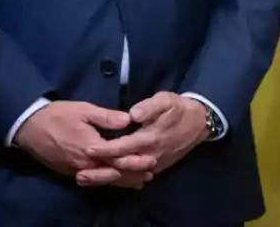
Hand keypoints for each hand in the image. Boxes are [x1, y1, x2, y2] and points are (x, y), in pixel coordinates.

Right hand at [14, 101, 153, 187]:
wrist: (29, 127)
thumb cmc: (58, 115)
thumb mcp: (84, 110)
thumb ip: (106, 117)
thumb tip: (129, 120)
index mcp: (90, 148)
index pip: (117, 159)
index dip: (135, 160)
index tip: (152, 159)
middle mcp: (85, 164)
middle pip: (112, 174)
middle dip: (132, 174)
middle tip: (151, 173)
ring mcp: (76, 170)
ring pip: (103, 179)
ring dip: (122, 180)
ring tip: (139, 180)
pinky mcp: (70, 171)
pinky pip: (93, 179)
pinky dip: (107, 181)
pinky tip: (115, 179)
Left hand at [80, 93, 208, 185]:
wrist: (199, 123)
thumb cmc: (179, 109)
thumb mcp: (166, 100)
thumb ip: (149, 107)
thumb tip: (132, 114)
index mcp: (150, 137)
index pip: (123, 146)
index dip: (105, 149)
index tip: (87, 148)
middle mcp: (150, 154)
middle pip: (122, 166)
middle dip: (101, 169)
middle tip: (80, 171)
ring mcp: (154, 163)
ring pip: (127, 175)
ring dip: (107, 177)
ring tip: (87, 178)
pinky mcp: (157, 167)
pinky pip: (135, 176)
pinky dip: (120, 178)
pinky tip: (107, 178)